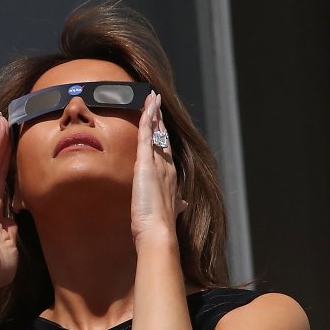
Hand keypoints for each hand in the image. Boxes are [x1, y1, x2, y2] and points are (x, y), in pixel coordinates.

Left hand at [131, 93, 185, 245]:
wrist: (158, 231)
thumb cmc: (159, 226)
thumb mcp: (169, 212)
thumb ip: (177, 205)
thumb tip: (183, 204)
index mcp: (170, 178)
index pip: (166, 152)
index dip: (164, 137)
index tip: (162, 125)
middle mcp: (167, 167)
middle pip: (163, 137)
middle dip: (160, 120)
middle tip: (157, 104)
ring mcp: (158, 164)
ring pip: (156, 133)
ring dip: (154, 114)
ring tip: (152, 98)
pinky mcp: (146, 163)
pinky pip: (147, 135)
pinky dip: (148, 119)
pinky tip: (148, 106)